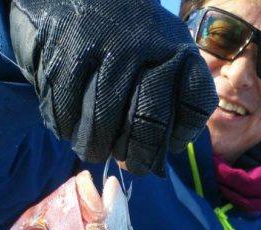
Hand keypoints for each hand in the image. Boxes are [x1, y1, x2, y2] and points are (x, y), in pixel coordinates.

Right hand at [9, 0, 216, 175]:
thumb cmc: (118, 36)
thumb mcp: (157, 51)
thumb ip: (165, 98)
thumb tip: (154, 161)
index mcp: (177, 48)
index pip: (194, 105)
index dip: (180, 137)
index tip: (166, 147)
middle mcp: (148, 48)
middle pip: (148, 128)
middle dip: (136, 157)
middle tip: (127, 163)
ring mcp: (107, 51)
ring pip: (104, 127)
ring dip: (96, 147)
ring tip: (94, 147)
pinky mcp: (69, 55)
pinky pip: (68, 114)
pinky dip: (66, 126)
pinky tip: (69, 122)